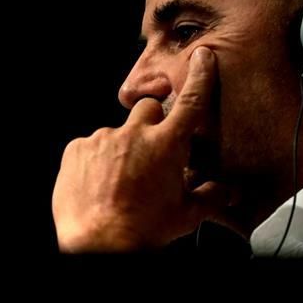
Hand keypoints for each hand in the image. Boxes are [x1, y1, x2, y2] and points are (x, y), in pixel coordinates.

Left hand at [52, 47, 235, 251]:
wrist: (98, 244)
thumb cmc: (142, 231)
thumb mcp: (185, 216)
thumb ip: (209, 197)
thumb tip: (225, 191)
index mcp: (166, 145)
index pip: (190, 102)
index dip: (200, 78)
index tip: (202, 59)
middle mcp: (134, 135)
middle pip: (149, 108)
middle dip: (153, 122)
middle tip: (151, 151)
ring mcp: (102, 139)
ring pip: (118, 132)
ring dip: (122, 148)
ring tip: (120, 181)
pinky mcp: (76, 149)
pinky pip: (90, 146)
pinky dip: (96, 160)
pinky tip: (100, 184)